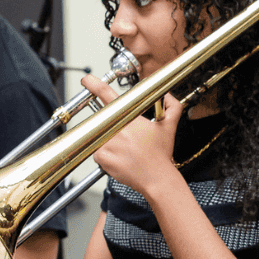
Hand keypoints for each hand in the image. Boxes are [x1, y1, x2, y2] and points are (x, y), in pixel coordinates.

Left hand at [80, 74, 182, 195]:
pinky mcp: (102, 156)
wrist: (157, 179)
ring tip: (126, 152)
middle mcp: (117, 127)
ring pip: (100, 137)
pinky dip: (106, 156)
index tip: (86, 79)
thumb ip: (172, 106)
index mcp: (130, 117)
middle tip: (126, 140)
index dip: (95, 85)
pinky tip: (121, 160)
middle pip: (103, 119)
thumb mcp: (170, 127)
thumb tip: (168, 95)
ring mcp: (108, 142)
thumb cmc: (161, 154)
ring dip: (110, 143)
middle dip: (111, 127)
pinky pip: (97, 152)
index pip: (108, 95)